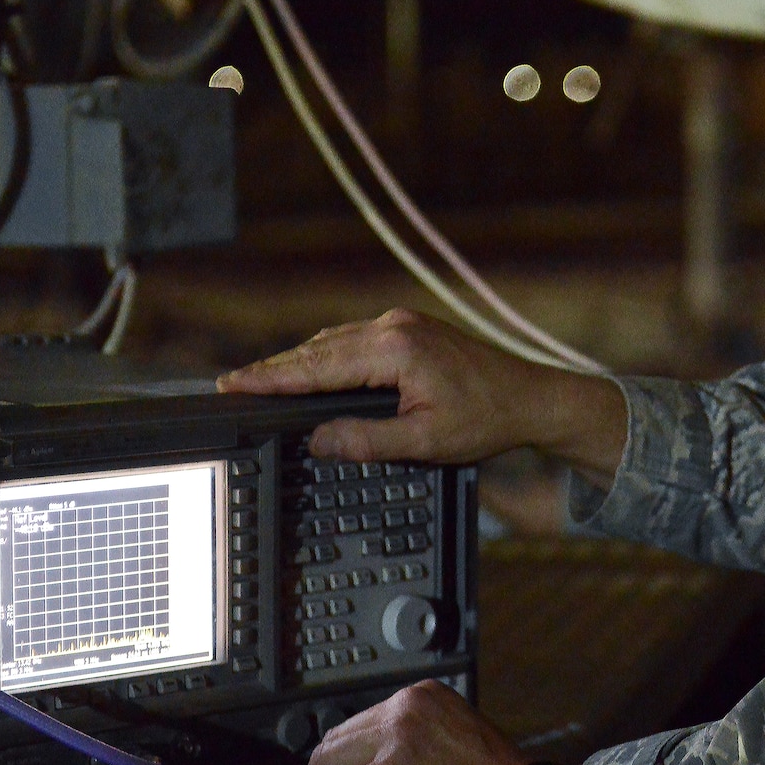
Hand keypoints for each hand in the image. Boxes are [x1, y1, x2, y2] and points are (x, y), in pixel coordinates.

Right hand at [216, 309, 626, 482]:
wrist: (532, 398)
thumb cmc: (487, 420)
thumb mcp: (426, 440)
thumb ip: (367, 440)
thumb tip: (318, 440)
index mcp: (395, 350)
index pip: (316, 366)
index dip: (270, 378)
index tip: (232, 384)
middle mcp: (393, 327)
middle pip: (318, 349)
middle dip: (274, 369)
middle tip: (231, 384)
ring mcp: (402, 324)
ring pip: (333, 341)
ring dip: (298, 361)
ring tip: (260, 379)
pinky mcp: (410, 329)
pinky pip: (353, 339)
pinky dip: (326, 354)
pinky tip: (311, 368)